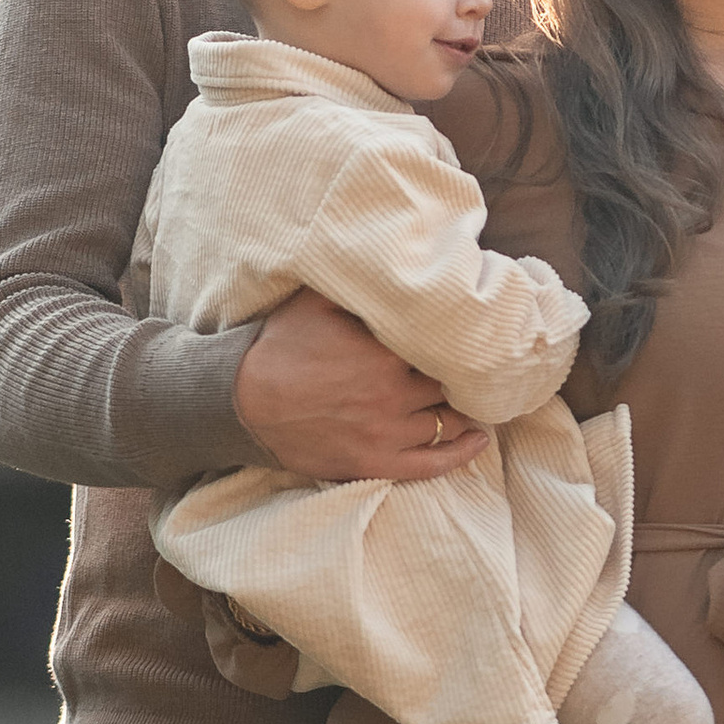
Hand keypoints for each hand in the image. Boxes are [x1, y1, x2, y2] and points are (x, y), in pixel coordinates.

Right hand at [233, 288, 489, 483]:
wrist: (241, 402)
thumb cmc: (279, 346)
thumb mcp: (316, 300)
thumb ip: (360, 284)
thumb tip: (395, 259)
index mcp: (384, 352)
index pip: (442, 344)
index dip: (457, 337)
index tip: (471, 330)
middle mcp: (392, 394)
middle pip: (450, 382)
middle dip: (465, 371)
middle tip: (482, 363)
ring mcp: (386, 433)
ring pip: (449, 421)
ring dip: (467, 409)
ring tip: (480, 396)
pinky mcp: (376, 463)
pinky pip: (433, 464)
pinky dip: (462, 453)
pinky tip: (480, 439)